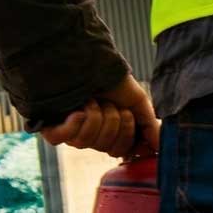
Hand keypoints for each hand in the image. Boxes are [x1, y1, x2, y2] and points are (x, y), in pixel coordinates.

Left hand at [41, 74, 160, 157]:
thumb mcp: (138, 103)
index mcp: (111, 132)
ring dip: (96, 117)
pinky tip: (78, 110)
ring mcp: (71, 132)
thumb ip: (150, 127)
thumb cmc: (112, 80)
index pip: (121, 151)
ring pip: (88, 142)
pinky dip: (74, 124)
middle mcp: (91, 135)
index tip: (128, 115)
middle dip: (114, 122)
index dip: (127, 136)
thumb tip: (160, 148)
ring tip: (92, 99)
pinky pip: (62, 139)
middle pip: (107, 148)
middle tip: (110, 103)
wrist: (90, 61)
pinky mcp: (51, 127)